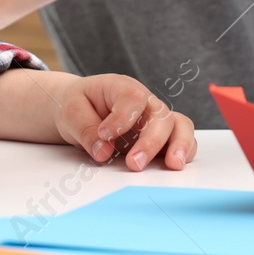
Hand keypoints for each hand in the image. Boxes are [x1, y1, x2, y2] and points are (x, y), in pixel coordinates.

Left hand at [54, 74, 196, 170]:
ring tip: (173, 165)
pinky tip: (173, 166)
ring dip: (179, 145)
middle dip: (151, 142)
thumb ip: (85, 129)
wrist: (81, 110)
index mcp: (123, 88)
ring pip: (180, 126)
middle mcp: (145, 103)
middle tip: (134, 164)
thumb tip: (104, 152)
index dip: (122, 118)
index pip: (133, 97)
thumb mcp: (70, 111)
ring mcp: (155, 121)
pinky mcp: (160, 140)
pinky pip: (181, 143)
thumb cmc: (78, 105)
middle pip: (161, 115)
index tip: (104, 135)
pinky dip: (183, 153)